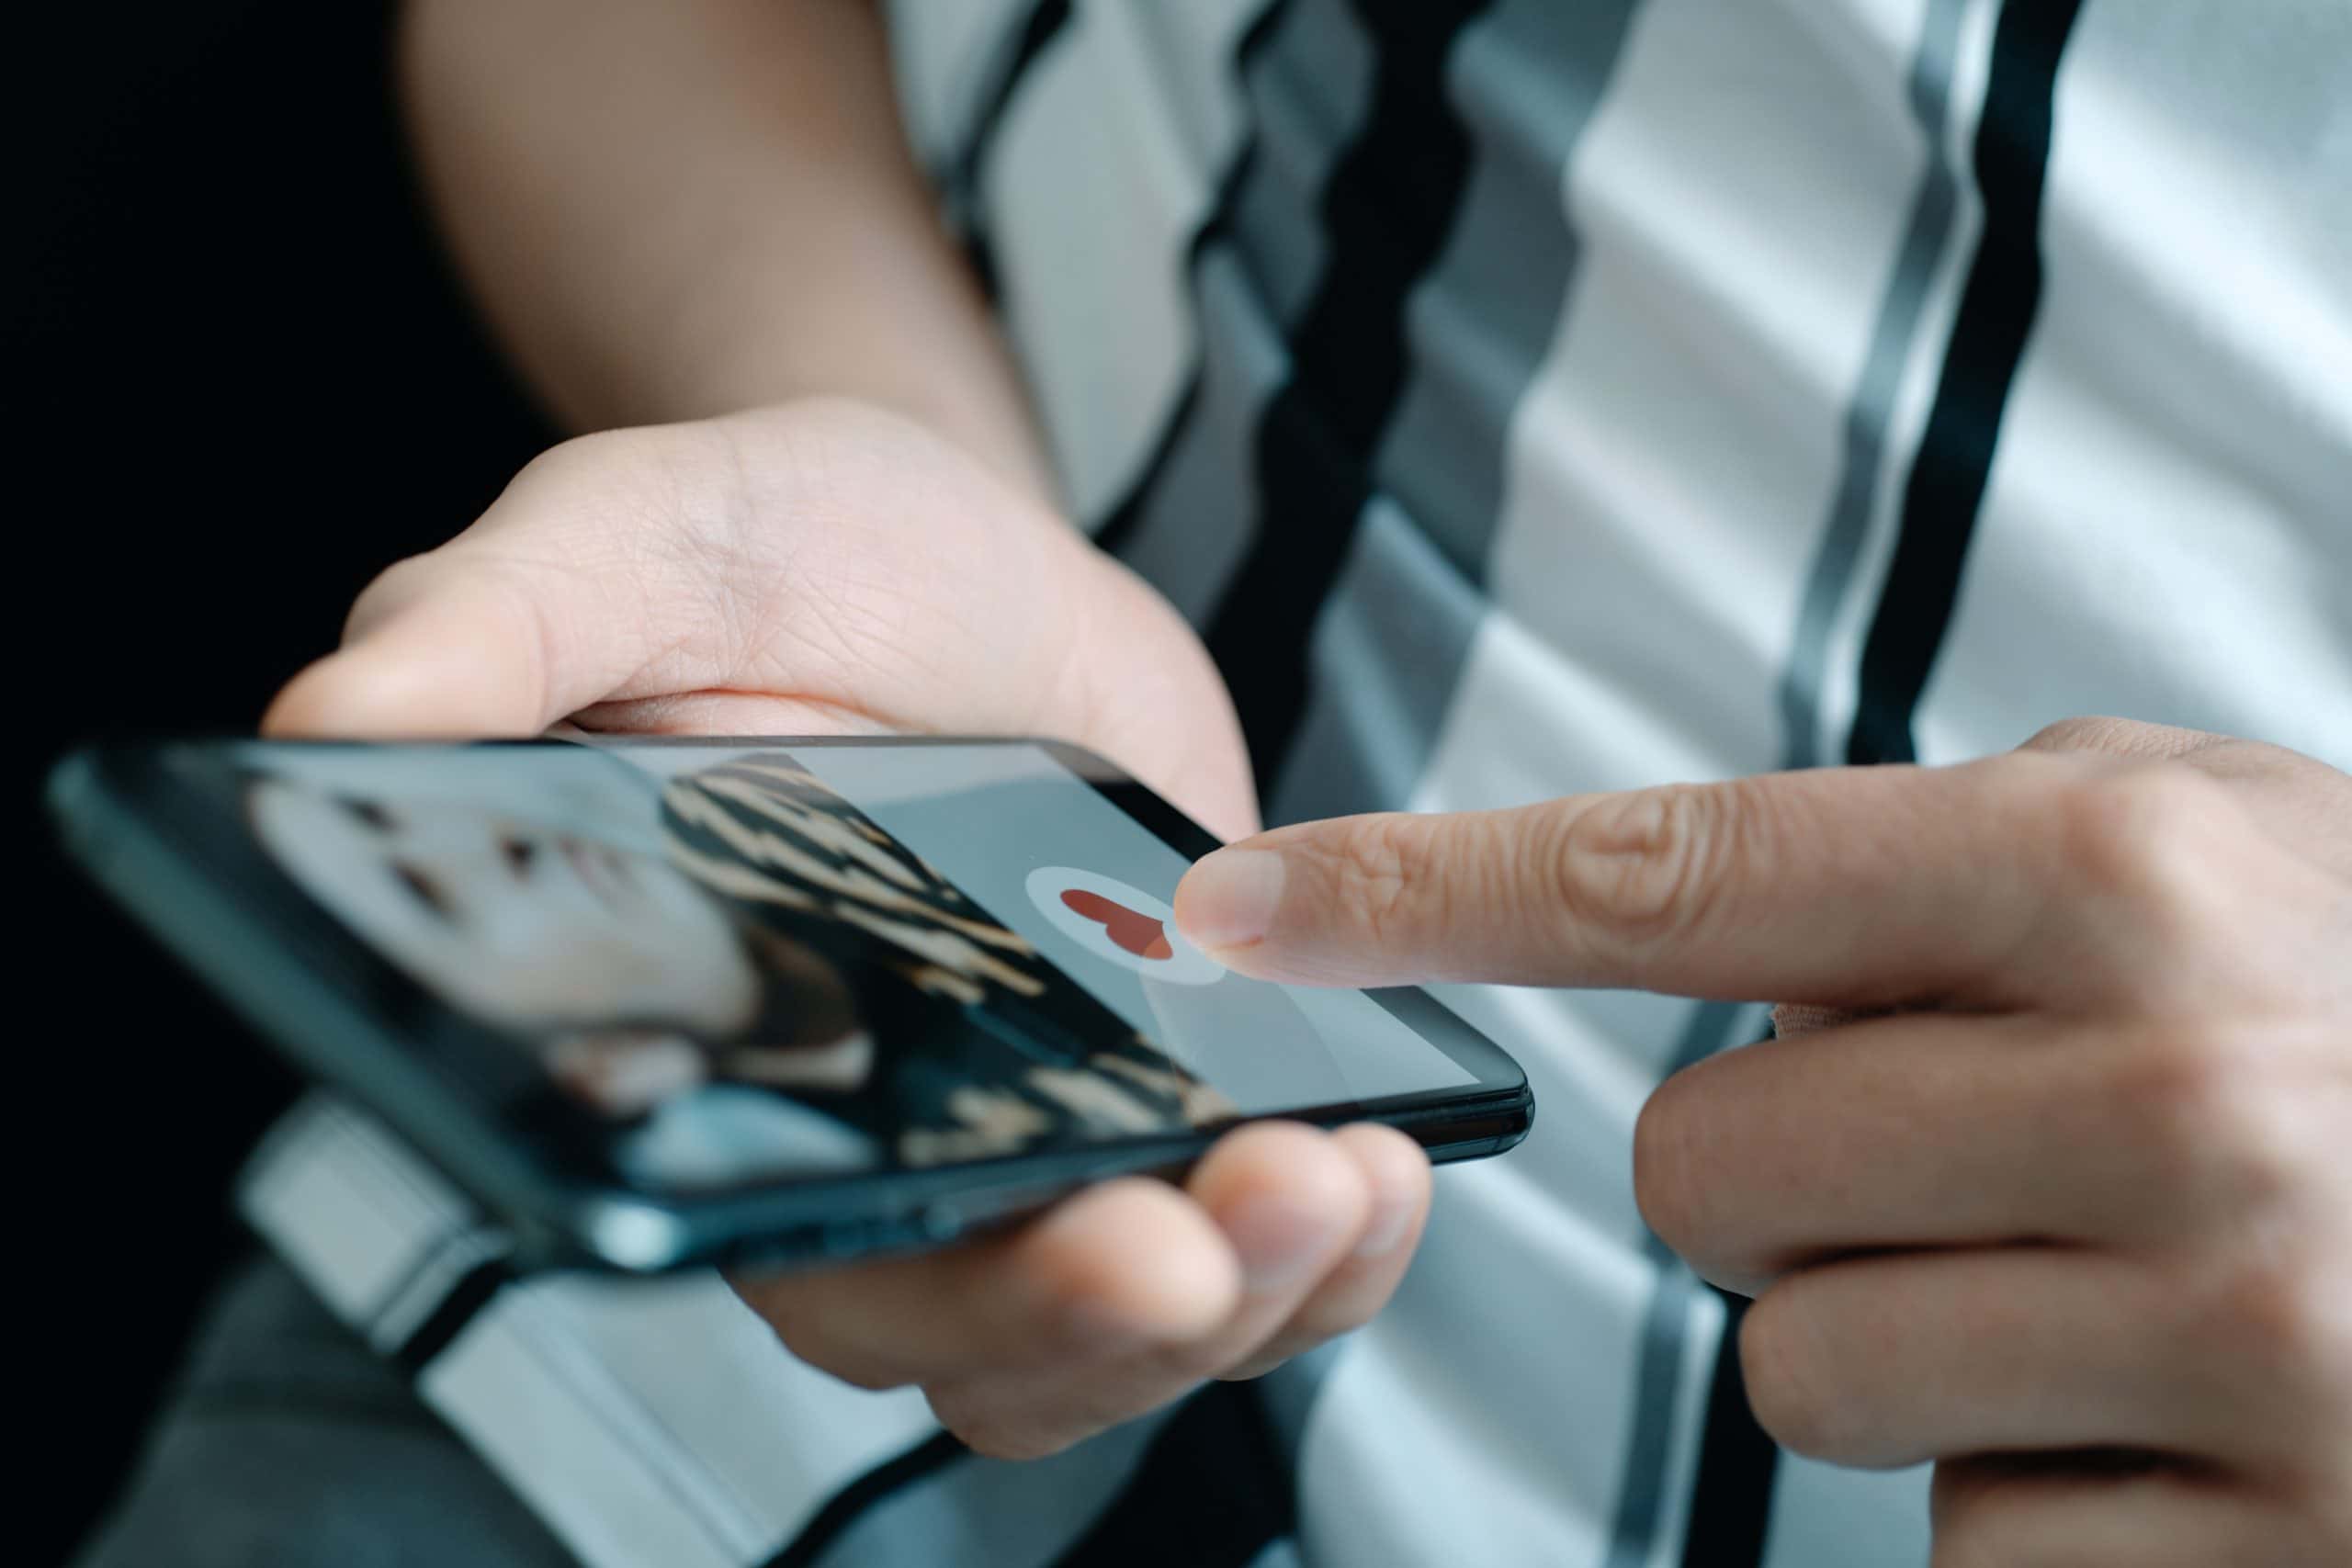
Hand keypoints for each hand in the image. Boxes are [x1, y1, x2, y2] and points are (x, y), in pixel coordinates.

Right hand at [268, 397, 1430, 1457]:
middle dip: (1126, 1316)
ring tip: (1352, 1182)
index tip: (1084, 1243)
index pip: (804, 1256)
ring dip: (1264, 1289)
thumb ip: (489, 633)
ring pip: (1138, 1315)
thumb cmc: (755, 553)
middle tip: (1231, 1232)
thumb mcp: (622, 544)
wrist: (938, 541)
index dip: (947, 1288)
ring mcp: (1032, 1121)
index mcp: (710, 1067)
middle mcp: (865, 1141)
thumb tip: (318, 728)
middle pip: (991, 1334)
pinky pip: (1253, 1216)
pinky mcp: (1164, 1079)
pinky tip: (1401, 1146)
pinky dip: (1338, 1221)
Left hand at [1176, 718, 2351, 1564]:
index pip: (1668, 867)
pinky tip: (2191, 1433)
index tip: (1232, 909)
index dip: (1416, 885)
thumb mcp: (2209, 854)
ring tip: (2107, 1291)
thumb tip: (1660, 943)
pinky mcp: (2276, 1546)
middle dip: (1794, 1177)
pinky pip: (1962, 1547)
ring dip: (1908, 1341)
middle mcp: (2172, 1083)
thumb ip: (1942, 867)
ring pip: (1798, 1366)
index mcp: (2120, 868)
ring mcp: (2242, 1332)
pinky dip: (2036, 1502)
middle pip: (1701, 1163)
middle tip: (1982, 1161)